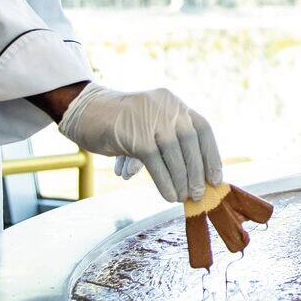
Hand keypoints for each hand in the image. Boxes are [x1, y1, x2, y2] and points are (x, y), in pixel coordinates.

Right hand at [55, 83, 222, 201]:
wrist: (84, 111)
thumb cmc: (119, 124)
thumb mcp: (149, 126)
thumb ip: (167, 145)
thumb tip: (190, 181)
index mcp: (173, 102)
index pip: (202, 128)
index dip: (211, 155)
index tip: (216, 178)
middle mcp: (166, 106)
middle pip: (191, 142)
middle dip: (197, 171)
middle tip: (199, 194)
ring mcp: (150, 119)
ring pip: (174, 154)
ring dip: (182, 179)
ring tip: (184, 198)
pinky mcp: (135, 135)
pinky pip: (156, 163)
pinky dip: (165, 182)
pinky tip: (169, 196)